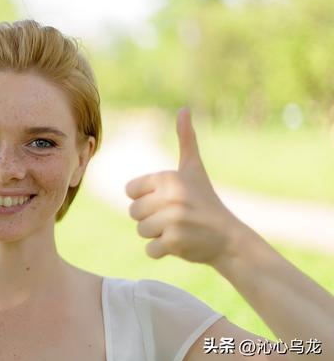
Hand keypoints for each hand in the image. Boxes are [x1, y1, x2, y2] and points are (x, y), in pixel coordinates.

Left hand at [125, 108, 244, 264]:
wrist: (229, 238)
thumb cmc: (206, 201)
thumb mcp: (194, 169)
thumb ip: (186, 140)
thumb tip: (184, 109)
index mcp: (168, 178)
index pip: (130, 191)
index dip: (145, 199)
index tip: (166, 200)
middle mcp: (170, 197)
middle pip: (133, 213)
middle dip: (150, 218)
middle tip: (174, 217)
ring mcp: (173, 220)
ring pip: (140, 231)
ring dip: (156, 235)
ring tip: (177, 229)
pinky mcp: (175, 242)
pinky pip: (150, 250)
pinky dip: (162, 251)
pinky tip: (180, 243)